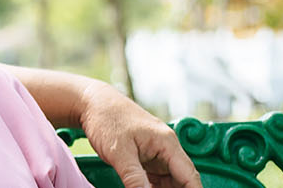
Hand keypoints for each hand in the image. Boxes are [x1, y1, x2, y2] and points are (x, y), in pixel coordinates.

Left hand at [78, 85, 202, 187]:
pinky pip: (157, 177)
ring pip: (170, 180)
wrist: (93, 103)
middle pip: (182, 179)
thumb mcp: (118, 152)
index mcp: (167, 143)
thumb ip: (133, 177)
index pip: (190, 175)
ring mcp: (157, 152)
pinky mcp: (147, 156)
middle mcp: (167, 148)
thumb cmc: (106, 119)